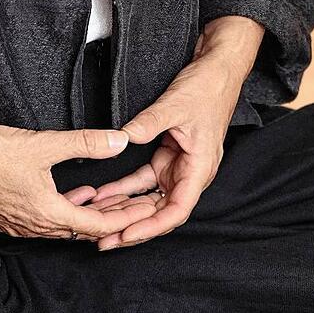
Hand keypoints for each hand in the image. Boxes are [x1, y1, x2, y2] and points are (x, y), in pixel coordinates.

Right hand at [0, 117, 157, 239]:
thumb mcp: (44, 143)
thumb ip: (85, 143)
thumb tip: (120, 140)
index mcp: (48, 212)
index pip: (99, 225)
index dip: (126, 218)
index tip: (145, 209)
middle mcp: (36, 226)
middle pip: (85, 229)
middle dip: (113, 216)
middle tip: (137, 203)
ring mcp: (20, 225)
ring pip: (66, 227)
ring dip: (89, 214)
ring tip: (110, 197)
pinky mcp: (9, 218)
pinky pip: (48, 222)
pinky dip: (67, 210)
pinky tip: (74, 193)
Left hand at [90, 16, 264, 249]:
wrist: (216, 70)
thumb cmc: (206, 89)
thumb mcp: (175, 105)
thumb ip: (148, 123)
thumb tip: (122, 138)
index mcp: (200, 168)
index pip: (175, 210)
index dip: (150, 227)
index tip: (126, 235)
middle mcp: (189, 174)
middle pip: (160, 213)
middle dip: (132, 228)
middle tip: (103, 241)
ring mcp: (177, 167)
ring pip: (149, 200)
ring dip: (125, 211)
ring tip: (97, 223)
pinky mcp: (167, 158)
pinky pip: (142, 181)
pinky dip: (123, 189)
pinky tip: (102, 195)